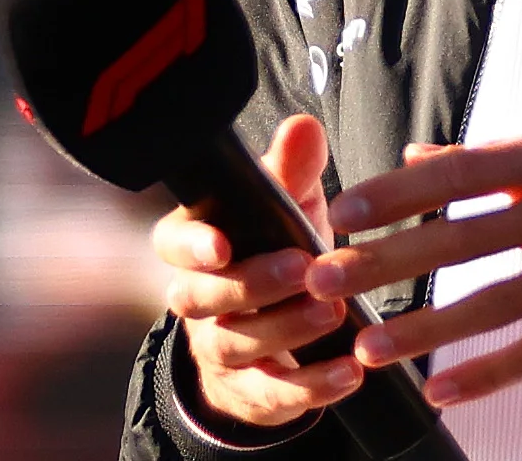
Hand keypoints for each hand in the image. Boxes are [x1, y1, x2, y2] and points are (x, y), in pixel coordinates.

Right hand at [156, 114, 362, 429]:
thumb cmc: (277, 250)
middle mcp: (198, 299)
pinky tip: (348, 373)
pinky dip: (309, 386)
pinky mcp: (249, 390)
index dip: (192, 245)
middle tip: (302, 268)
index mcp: (199, 246)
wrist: (274, 331)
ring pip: (235, 343)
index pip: (172, 242)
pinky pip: (270, 394)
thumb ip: (292, 172)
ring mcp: (219, 348)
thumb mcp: (287, 207)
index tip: (221, 244)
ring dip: (285, 329)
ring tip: (333, 314)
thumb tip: (302, 127)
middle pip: (203, 296)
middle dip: (252, 283)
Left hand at [304, 128, 521, 407]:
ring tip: (369, 349)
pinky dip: (493, 370)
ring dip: (426, 327)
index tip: (339, 207)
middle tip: (323, 280)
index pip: (461, 171)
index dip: (396, 191)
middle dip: (385, 261)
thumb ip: (509, 160)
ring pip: (495, 300)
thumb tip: (426, 158)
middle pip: (460, 237)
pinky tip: (447, 388)